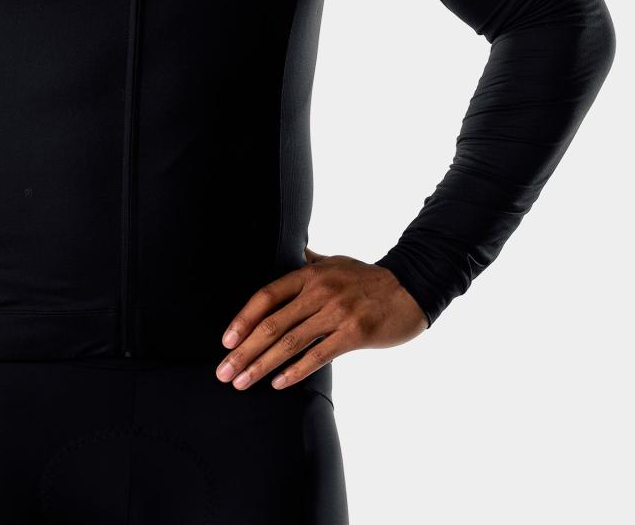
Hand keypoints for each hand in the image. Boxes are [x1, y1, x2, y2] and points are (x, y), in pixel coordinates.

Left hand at [215, 246, 426, 391]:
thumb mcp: (335, 262)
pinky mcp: (354, 333)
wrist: (411, 288)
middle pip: (272, 323)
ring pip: (290, 342)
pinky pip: (318, 355)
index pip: (266, 296)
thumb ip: (309, 262)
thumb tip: (289, 252)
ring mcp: (337, 312)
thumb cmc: (368, 278)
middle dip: (244, 351)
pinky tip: (278, 384)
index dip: (243, 319)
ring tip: (242, 382)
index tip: (226, 341)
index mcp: (309, 274)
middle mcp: (319, 291)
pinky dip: (295, 371)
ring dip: (262, 365)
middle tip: (223, 372)